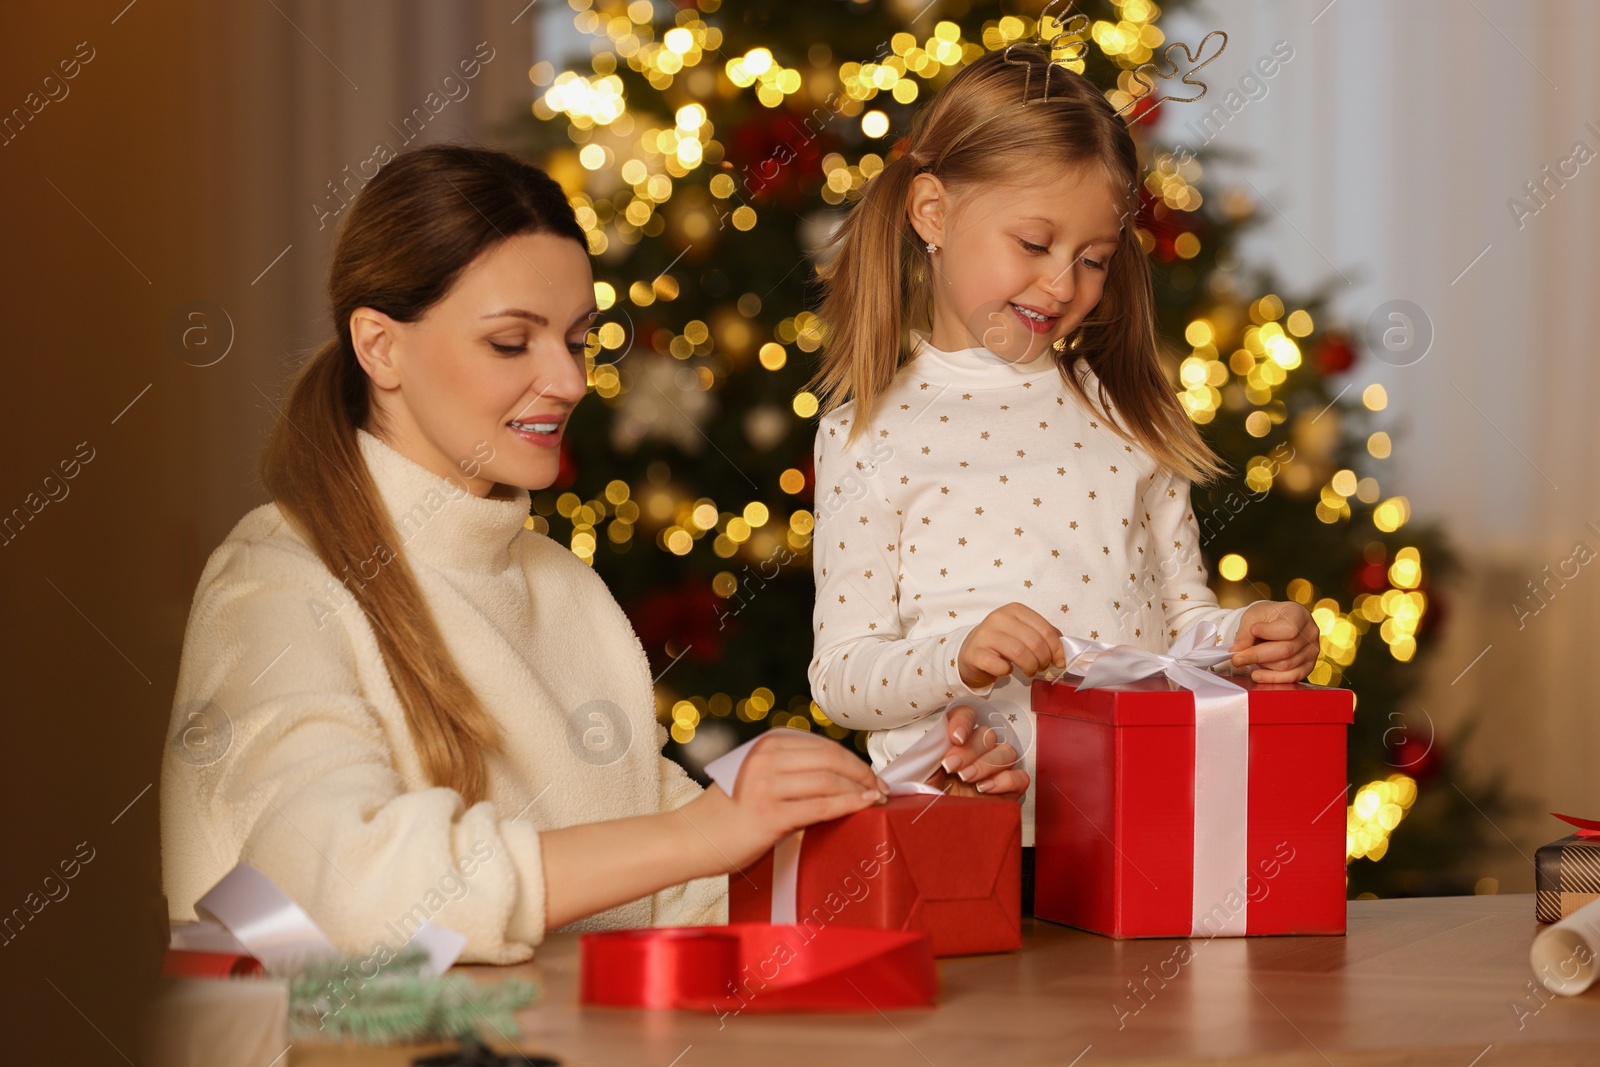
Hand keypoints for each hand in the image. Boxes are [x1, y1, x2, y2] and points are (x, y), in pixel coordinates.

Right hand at [694, 731, 887, 872]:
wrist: (691, 839)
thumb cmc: (728, 814)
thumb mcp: (756, 777)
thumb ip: (790, 771)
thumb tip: (840, 778)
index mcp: (766, 745)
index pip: (823, 747)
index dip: (853, 760)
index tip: (872, 775)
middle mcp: (766, 758)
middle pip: (831, 759)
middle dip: (863, 773)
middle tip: (883, 788)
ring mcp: (767, 785)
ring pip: (830, 780)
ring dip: (862, 789)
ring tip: (878, 799)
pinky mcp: (770, 814)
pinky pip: (821, 806)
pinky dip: (850, 804)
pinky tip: (865, 806)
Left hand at [922, 704, 1030, 799]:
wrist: (935, 836)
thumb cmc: (924, 804)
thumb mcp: (917, 777)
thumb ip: (925, 757)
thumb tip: (929, 747)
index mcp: (955, 744)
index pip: (966, 716)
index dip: (963, 721)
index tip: (954, 737)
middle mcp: (978, 753)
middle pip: (986, 734)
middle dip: (969, 750)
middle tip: (952, 767)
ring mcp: (996, 772)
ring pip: (1005, 751)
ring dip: (986, 764)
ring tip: (967, 779)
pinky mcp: (1010, 792)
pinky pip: (1020, 777)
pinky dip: (1005, 780)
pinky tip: (986, 789)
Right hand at [957, 602, 1065, 689]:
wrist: (972, 652)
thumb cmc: (1003, 643)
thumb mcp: (1024, 634)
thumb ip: (1045, 638)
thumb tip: (1063, 655)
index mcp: (1015, 610)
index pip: (1045, 629)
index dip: (1056, 649)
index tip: (1058, 662)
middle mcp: (998, 618)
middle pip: (1034, 642)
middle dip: (1043, 660)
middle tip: (1042, 668)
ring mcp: (984, 634)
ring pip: (1018, 653)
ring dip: (1030, 667)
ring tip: (1030, 671)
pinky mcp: (975, 653)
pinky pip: (998, 666)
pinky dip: (1007, 671)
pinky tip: (1007, 670)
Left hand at [1229, 600, 1318, 682]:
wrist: (1275, 622)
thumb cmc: (1266, 617)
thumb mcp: (1253, 616)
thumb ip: (1245, 633)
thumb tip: (1237, 651)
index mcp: (1299, 614)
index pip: (1289, 629)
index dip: (1268, 632)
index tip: (1252, 630)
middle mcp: (1310, 633)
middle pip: (1285, 650)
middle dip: (1257, 655)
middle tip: (1236, 658)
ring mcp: (1311, 651)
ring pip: (1286, 665)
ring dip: (1263, 664)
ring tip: (1249, 659)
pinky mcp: (1308, 666)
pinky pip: (1291, 677)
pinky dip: (1272, 678)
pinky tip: (1256, 675)